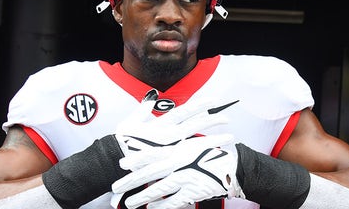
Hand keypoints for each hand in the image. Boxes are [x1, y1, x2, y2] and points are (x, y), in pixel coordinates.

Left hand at [112, 136, 243, 208]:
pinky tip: (151, 208)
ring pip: (158, 189)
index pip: (152, 153)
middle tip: (117, 187)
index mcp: (178, 149)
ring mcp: (185, 178)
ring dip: (142, 197)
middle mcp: (179, 163)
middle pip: (150, 173)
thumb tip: (157, 150)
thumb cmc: (210, 155)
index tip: (121, 164)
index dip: (135, 159)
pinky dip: (160, 206)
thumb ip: (173, 148)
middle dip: (131, 181)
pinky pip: (172, 201)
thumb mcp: (190, 145)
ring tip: (129, 203)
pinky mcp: (192, 192)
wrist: (231, 168)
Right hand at [114, 89, 229, 159]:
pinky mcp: (170, 162)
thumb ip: (144, 107)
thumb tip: (153, 94)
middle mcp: (168, 136)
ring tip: (228, 134)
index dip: (200, 105)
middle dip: (212, 120)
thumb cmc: (122, 142)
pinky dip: (202, 153)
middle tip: (226, 117)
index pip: (184, 112)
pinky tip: (213, 150)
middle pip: (195, 125)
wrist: (115, 162)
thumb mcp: (130, 122)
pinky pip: (190, 156)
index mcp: (160, 124)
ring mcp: (170, 150)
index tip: (213, 100)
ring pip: (196, 141)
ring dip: (213, 137)